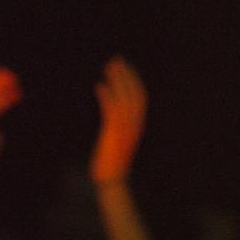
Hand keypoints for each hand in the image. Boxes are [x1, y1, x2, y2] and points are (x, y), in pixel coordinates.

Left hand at [90, 56, 147, 184]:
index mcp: (139, 125)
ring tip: (109, 67)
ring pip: (124, 99)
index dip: (134, 80)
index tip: (126, 67)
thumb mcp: (119, 140)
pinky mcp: (114, 133)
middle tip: (116, 60)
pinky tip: (99, 86)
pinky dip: (107, 96)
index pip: (141, 97)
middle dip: (126, 75)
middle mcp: (135, 125)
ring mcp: (126, 129)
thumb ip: (119, 126)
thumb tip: (114, 113)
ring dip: (117, 81)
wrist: (113, 179)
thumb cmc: (113, 162)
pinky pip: (111, 110)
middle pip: (134, 94)